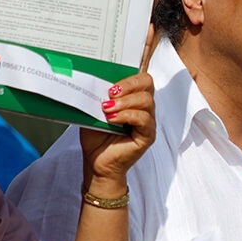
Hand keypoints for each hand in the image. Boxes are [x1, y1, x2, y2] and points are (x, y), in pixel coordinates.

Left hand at [79, 71, 154, 190]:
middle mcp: (144, 109)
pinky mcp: (147, 136)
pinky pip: (144, 119)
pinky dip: (127, 116)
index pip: (143, 79)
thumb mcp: (94, 111)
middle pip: (148, 85)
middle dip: (127, 86)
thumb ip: (98, 96)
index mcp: (133, 100)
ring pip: (146, 101)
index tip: (111, 87)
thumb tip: (93, 81)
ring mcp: (148, 123)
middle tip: (110, 95)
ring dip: (125, 102)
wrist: (95, 161)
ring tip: (108, 110)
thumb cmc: (96, 138)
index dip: (129, 78)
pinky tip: (113, 120)